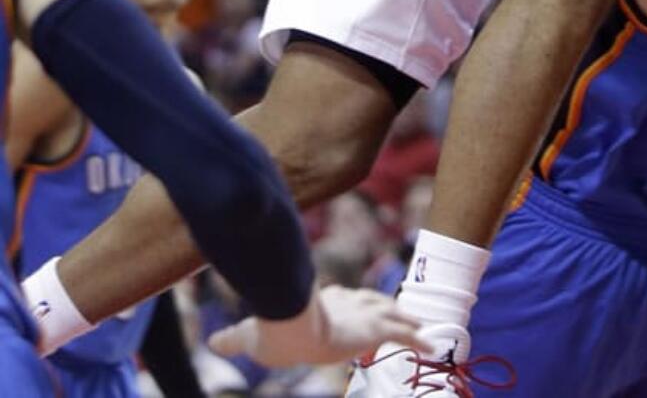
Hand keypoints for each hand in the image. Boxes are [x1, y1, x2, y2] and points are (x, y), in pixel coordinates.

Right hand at [207, 283, 425, 367]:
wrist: (292, 328)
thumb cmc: (273, 332)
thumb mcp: (252, 337)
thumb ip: (235, 338)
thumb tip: (210, 342)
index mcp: (322, 303)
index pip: (343, 301)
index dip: (351, 306)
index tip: (357, 313)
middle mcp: (347, 304)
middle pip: (372, 303)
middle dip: (384, 310)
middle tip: (398, 317)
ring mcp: (362, 315)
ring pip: (392, 315)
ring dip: (407, 322)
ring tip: (422, 329)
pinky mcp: (374, 330)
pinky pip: (404, 335)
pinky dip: (418, 341)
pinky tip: (432, 349)